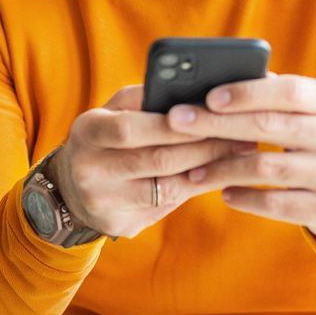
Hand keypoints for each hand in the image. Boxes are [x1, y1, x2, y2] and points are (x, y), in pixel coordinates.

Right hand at [50, 85, 256, 238]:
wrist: (72, 187)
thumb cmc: (107, 136)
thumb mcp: (114, 111)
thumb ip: (146, 99)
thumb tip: (196, 89)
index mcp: (87, 132)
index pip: (133, 127)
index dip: (175, 124)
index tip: (215, 113)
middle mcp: (89, 170)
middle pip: (157, 160)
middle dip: (204, 147)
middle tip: (243, 135)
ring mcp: (102, 202)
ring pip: (167, 188)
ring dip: (208, 170)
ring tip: (238, 155)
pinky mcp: (118, 225)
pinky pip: (166, 208)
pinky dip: (195, 190)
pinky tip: (218, 177)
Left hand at [164, 74, 315, 258]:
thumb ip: (278, 96)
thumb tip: (218, 79)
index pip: (291, 91)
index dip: (247, 93)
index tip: (208, 96)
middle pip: (270, 126)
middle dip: (217, 124)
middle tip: (178, 123)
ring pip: (266, 167)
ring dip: (222, 167)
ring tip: (193, 170)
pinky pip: (276, 203)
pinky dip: (245, 197)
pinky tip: (225, 193)